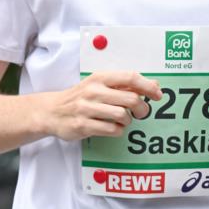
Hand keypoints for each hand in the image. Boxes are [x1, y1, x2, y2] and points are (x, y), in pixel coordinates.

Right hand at [45, 71, 160, 140]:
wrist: (51, 111)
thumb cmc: (80, 98)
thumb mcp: (99, 85)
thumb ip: (124, 85)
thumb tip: (154, 85)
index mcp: (99, 78)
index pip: (130, 77)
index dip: (148, 87)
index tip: (157, 95)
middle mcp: (93, 91)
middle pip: (130, 99)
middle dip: (142, 108)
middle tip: (141, 112)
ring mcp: (86, 109)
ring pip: (122, 115)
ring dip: (127, 120)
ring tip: (123, 120)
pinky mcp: (83, 125)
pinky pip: (111, 130)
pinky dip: (118, 131)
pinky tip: (113, 128)